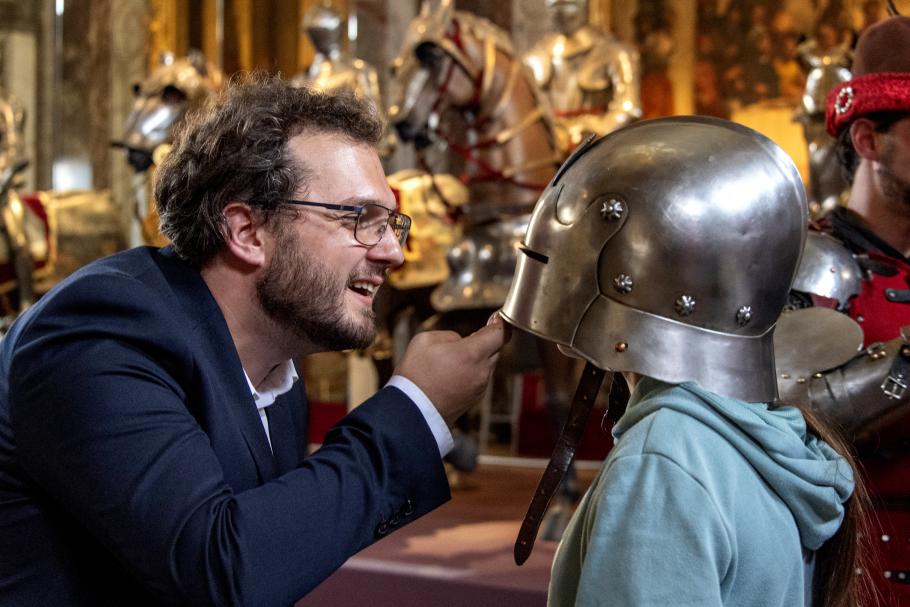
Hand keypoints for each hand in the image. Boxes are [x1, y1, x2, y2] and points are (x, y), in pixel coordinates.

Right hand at [395, 313, 510, 425]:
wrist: (412, 411)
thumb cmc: (415, 376)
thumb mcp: (424, 341)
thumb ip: (449, 336)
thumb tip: (459, 342)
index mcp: (472, 353)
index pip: (499, 334)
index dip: (499, 323)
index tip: (496, 319)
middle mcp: (481, 371)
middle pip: (494, 349)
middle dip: (484, 342)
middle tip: (467, 340)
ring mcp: (480, 387)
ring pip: (486, 365)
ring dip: (476, 359)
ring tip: (452, 361)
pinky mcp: (474, 399)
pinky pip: (479, 379)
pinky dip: (471, 374)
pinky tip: (451, 375)